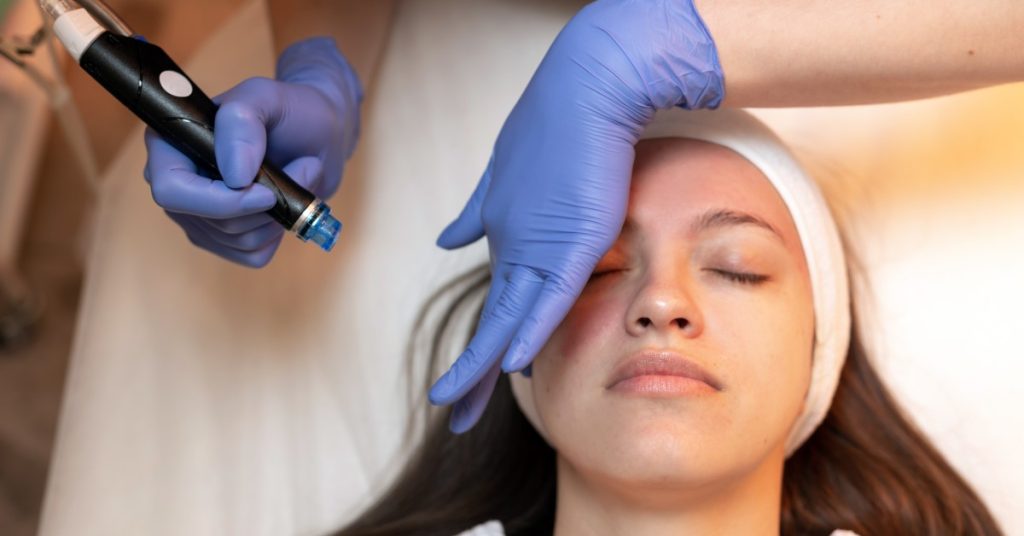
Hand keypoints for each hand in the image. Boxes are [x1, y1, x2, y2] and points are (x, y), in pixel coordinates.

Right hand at [143, 37, 361, 266]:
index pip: (171, 190)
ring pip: (237, 240)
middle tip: (300, 168)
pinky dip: (281, 231)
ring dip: (281, 213)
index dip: (219, 200)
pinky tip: (286, 201)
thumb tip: (233, 176)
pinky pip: (254, 254)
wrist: (316, 135)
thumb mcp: (266, 97)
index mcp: (171, 145)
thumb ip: (242, 122)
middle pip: (212, 221)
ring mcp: (199, 216)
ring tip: (298, 175)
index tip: (265, 192)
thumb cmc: (289, 111)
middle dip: (264, 205)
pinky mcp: (226, 239)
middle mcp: (177, 184)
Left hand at [428, 0, 724, 431]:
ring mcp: (539, 246)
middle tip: (447, 414)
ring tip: (454, 408)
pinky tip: (510, 365)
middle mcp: (514, 248)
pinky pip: (548, 298)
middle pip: (491, 324)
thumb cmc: (560, 132)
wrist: (590, 91)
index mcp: (506, 239)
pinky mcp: (570, 241)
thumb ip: (476, 215)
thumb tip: (447, 238)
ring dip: (480, 368)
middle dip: (469, 375)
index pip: (495, 307)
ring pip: (507, 321)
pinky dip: (529, 332)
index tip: (465, 382)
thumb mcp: (509, 181)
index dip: (480, 349)